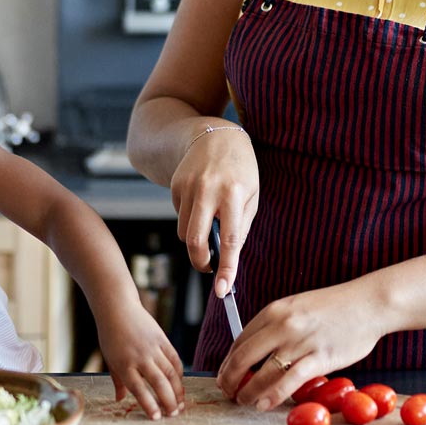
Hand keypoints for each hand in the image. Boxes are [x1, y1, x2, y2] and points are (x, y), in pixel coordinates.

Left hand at [97, 304, 185, 418]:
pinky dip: (179, 373)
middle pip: (159, 383)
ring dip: (178, 390)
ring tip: (180, 404)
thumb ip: (117, 381)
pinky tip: (180, 384)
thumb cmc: (110, 336)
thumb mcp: (109, 359)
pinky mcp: (162, 339)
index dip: (150, 405)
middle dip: (169, 401)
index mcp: (124, 365)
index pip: (139, 389)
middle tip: (174, 415)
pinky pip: (174, 358)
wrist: (117, 308)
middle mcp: (139, 357)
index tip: (157, 418)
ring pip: (170, 372)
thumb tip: (120, 400)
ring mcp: (152, 347)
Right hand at [172, 125, 258, 298]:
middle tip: (208, 267)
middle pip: (194, 240)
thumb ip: (239, 226)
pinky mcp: (175, 186)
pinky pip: (179, 216)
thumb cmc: (240, 170)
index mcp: (233, 193)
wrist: (214, 135)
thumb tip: (226, 258)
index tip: (222, 290)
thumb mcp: (250, 195)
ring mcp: (187, 187)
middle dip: (200, 261)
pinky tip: (201, 201)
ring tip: (210, 220)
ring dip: (196, 238)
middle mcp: (207, 190)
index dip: (226, 268)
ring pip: (184, 232)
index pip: (229, 239)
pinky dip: (190, 219)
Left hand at [216, 282, 390, 409]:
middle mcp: (282, 324)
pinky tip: (264, 404)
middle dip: (230, 379)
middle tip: (227, 392)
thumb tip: (257, 353)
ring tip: (243, 401)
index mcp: (274, 310)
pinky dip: (272, 395)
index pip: (240, 340)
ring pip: (263, 372)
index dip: (228, 362)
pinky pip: (289, 381)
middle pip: (243, 357)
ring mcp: (300, 341)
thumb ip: (277, 326)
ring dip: (248, 391)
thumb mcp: (297, 307)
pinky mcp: (319, 357)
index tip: (225, 375)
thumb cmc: (335, 307)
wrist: (368, 303)